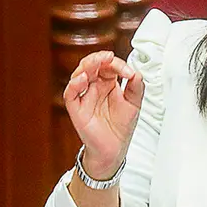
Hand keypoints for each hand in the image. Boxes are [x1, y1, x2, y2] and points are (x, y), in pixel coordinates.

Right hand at [63, 51, 144, 177]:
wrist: (114, 149)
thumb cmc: (121, 126)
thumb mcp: (134, 104)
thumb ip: (136, 88)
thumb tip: (136, 73)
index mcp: (109, 83)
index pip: (109, 66)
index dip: (117, 64)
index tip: (129, 73)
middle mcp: (95, 86)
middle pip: (92, 65)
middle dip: (99, 58)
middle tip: (109, 57)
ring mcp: (84, 96)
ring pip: (79, 74)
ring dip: (87, 65)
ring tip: (97, 63)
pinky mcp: (76, 108)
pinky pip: (70, 94)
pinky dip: (74, 84)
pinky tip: (82, 79)